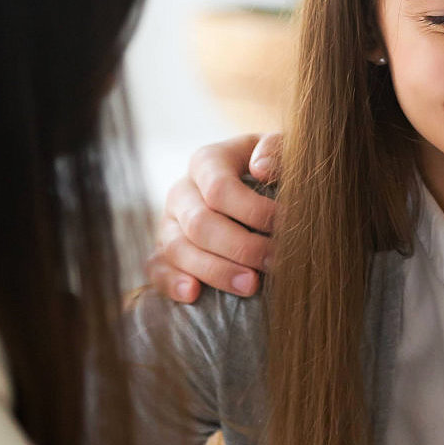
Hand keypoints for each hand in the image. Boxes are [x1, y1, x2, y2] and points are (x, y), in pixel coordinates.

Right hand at [147, 133, 280, 301]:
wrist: (258, 193)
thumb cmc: (274, 172)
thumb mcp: (281, 151)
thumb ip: (276, 150)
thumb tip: (261, 170)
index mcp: (207, 162)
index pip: (219, 188)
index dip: (254, 211)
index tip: (286, 227)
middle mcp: (182, 191)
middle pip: (200, 223)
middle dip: (240, 247)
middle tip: (275, 263)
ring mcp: (168, 223)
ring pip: (178, 249)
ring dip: (216, 270)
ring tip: (251, 286)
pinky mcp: (163, 253)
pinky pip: (157, 269)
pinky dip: (171, 283)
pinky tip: (194, 294)